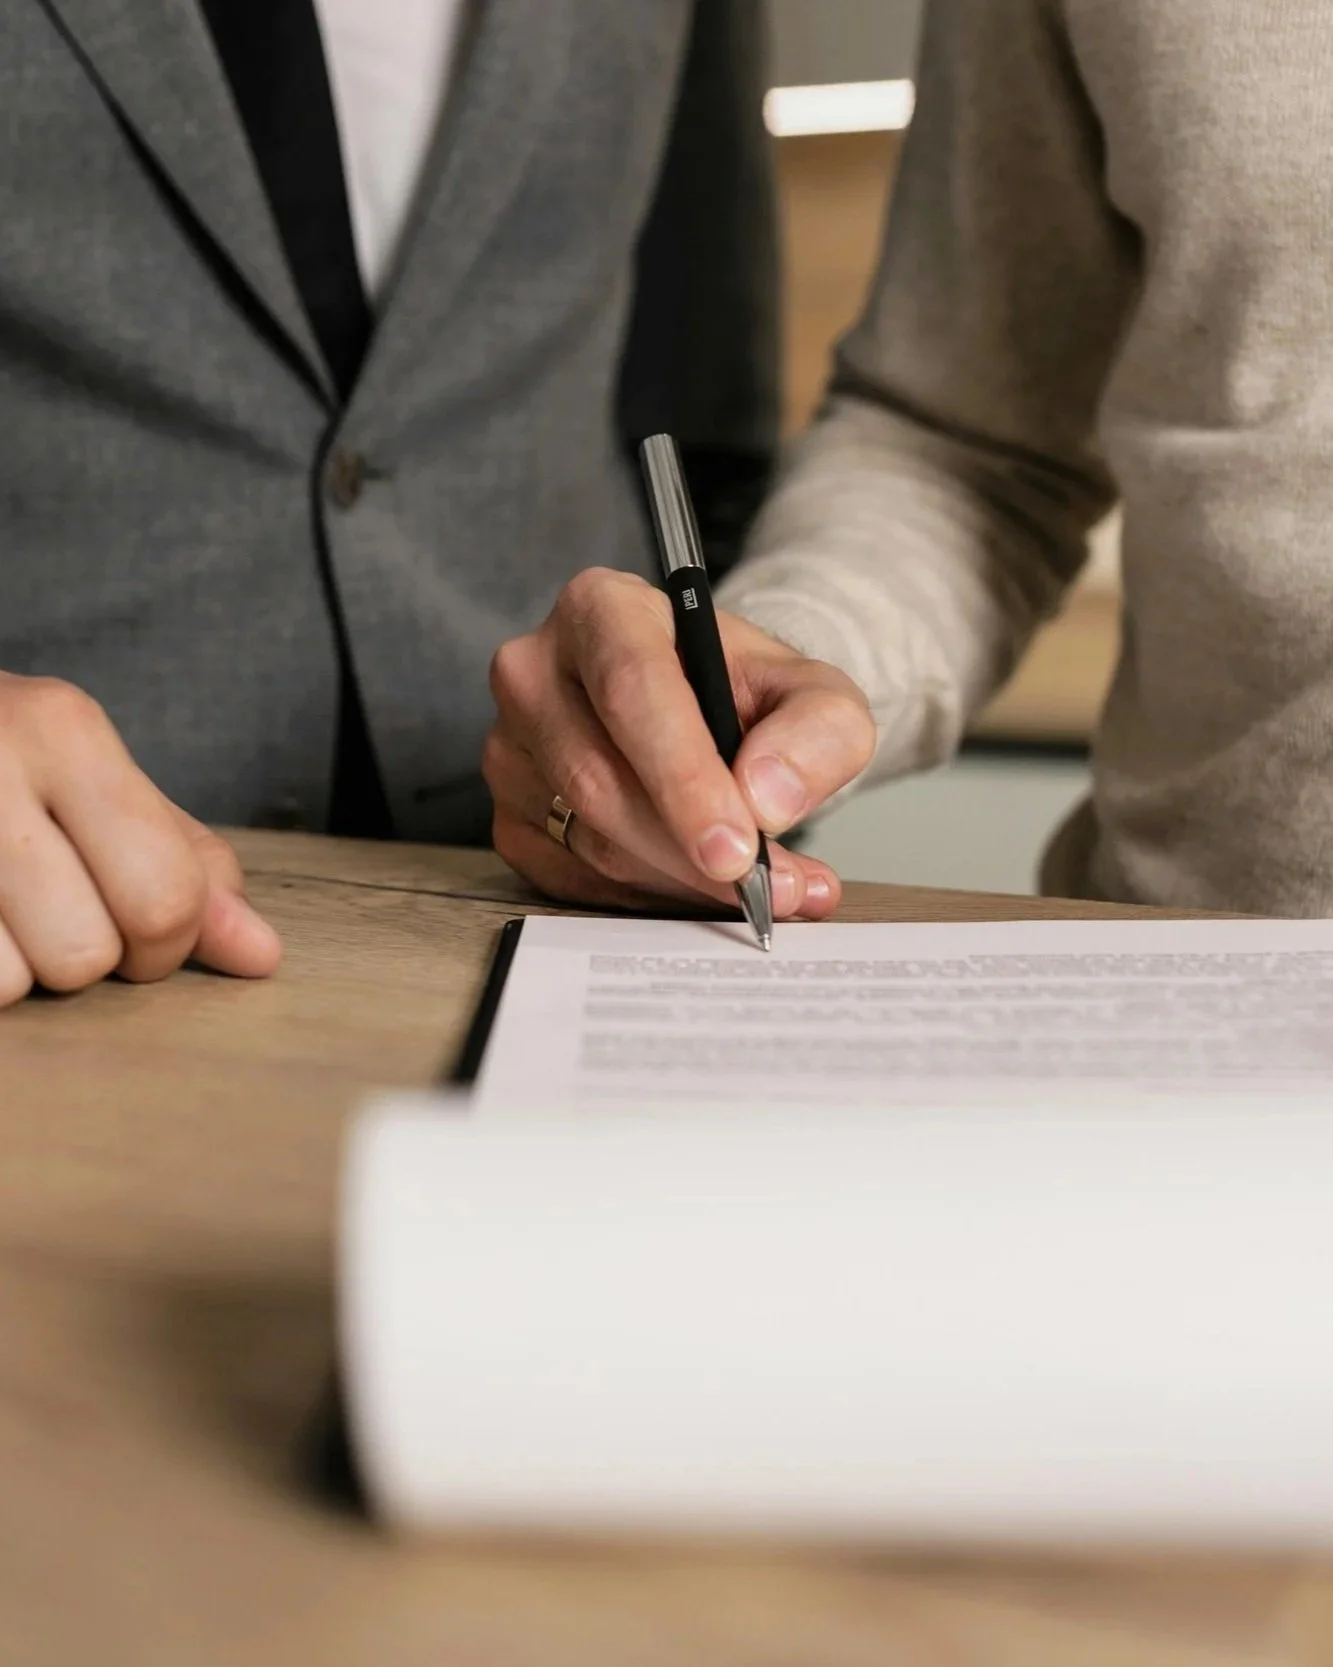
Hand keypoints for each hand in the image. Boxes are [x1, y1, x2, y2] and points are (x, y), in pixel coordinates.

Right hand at [0, 673, 281, 1005]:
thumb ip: (184, 864)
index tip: (138, 920)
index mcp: (62, 729)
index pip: (166, 899)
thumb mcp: (97, 782)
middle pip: (88, 955)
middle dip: (90, 958)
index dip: (168, 942)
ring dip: (13, 970)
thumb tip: (261, 956)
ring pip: (11, 984)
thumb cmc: (4, 762)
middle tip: (57, 913)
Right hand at [486, 568, 876, 917]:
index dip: (684, 778)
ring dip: (679, 880)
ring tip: (757, 889)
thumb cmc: (746, 695)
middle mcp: (536, 669)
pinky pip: (572, 878)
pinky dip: (646, 897)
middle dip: (687, 851)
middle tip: (765, 890)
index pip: (633, 691)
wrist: (707, 714)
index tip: (736, 848)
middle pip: (599, 777)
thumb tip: (766, 798)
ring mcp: (509, 746)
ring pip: (588, 839)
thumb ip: (816, 732)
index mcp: (602, 609)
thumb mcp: (814, 695)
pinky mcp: (508, 814)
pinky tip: (696, 885)